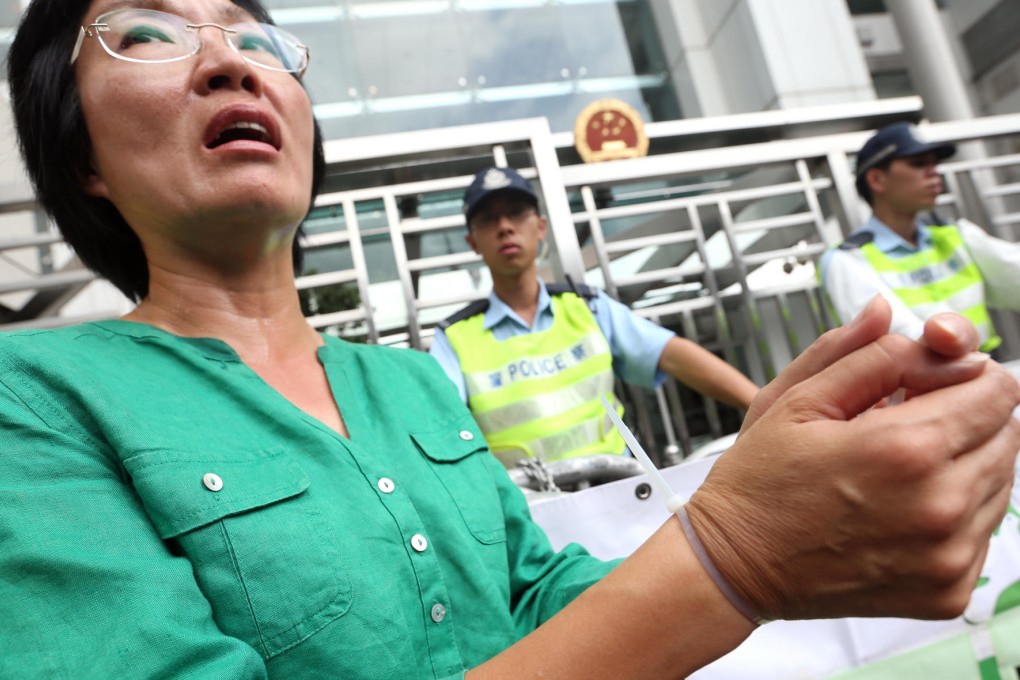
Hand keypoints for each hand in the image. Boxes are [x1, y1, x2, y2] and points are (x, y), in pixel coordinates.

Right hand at [687, 297, 1019, 620]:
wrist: (739, 566)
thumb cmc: (760, 483)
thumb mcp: (794, 400)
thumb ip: (857, 353)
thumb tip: (890, 312)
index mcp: (907, 448)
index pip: (998, 390)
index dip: (964, 375)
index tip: (926, 385)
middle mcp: (941, 505)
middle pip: (1007, 434)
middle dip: (964, 418)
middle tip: (903, 426)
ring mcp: (950, 556)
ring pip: (999, 482)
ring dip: (962, 465)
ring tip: (897, 470)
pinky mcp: (949, 591)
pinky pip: (983, 533)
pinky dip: (955, 514)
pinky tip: (902, 509)